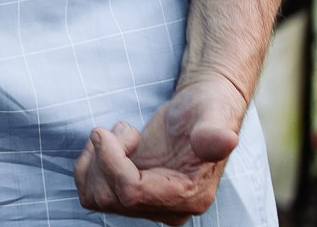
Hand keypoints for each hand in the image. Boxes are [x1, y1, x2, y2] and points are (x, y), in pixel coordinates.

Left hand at [74, 70, 246, 223]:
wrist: (199, 112)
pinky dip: (90, 165)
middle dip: (103, 158)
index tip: (107, 131)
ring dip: (95, 160)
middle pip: (108, 197)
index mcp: (189, 195)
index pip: (131, 193)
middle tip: (124, 130)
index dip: (110, 161)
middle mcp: (168, 207)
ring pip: (96, 197)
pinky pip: (92, 191)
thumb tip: (226, 140)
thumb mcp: (212, 113)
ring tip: (118, 135)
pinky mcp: (132, 194)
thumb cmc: (207, 109)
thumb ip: (214, 131)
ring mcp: (148, 203)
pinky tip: (110, 145)